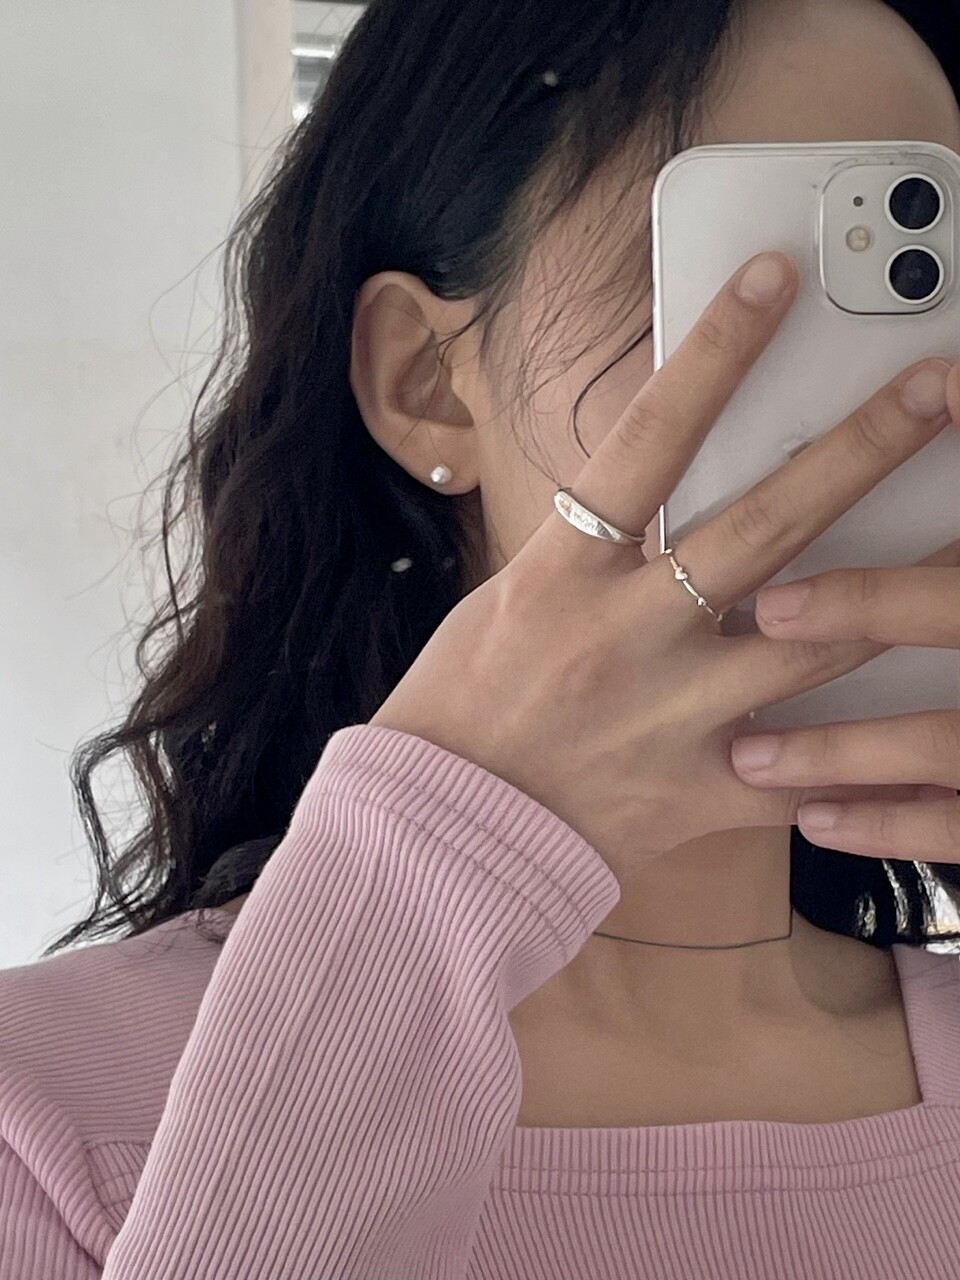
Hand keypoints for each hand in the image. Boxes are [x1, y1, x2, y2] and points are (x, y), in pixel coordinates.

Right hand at [370, 246, 957, 889]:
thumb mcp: (510, 598)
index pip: (647, 443)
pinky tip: (931, 717)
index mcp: (563, 578)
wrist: (439, 837)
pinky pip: (805, 773)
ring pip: (815, 641)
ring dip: (904, 587)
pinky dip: (868, 754)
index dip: (714, 354)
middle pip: (764, 529)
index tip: (776, 281)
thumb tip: (660, 493)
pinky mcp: (700, 793)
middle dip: (859, 451)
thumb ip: (592, 551)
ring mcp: (672, 718)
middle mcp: (626, 639)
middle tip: (938, 387)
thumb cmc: (460, 706)